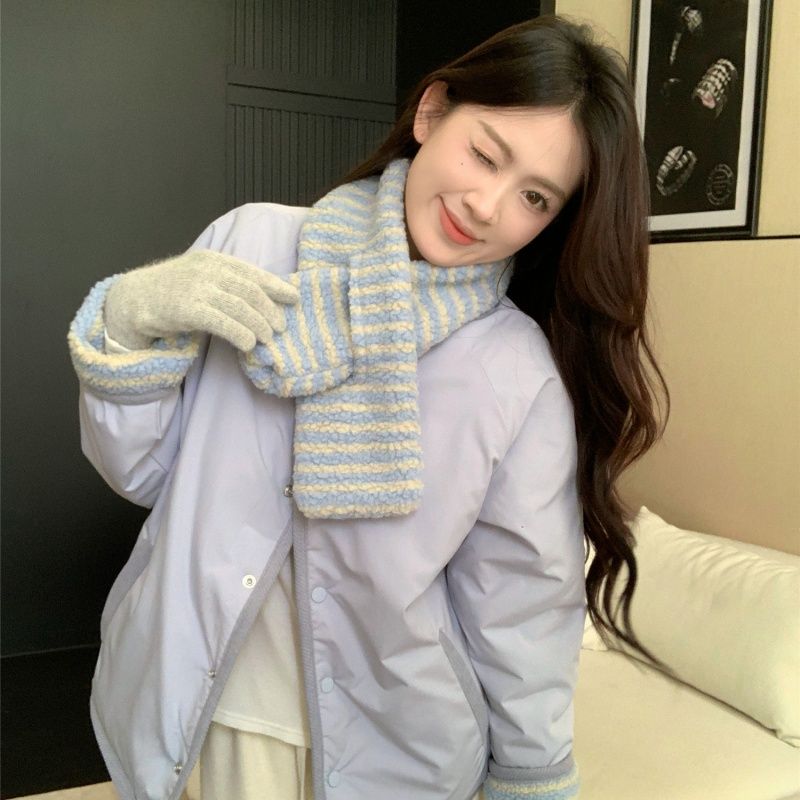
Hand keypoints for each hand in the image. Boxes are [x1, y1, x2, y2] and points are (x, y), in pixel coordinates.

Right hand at [103, 249, 299, 350]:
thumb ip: (227, 283)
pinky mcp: (188, 309)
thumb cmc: (172, 291)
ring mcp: (198, 288)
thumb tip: (262, 298)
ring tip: (267, 339)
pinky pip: (223, 322)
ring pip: (241, 308)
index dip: (277, 286)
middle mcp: (208, 270)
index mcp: (215, 260)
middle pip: (251, 292)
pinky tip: (249, 344)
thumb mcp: (201, 278)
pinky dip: (241, 334)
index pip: (253, 273)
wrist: (133, 298)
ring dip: (259, 325)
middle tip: (280, 327)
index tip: (294, 298)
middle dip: (270, 311)